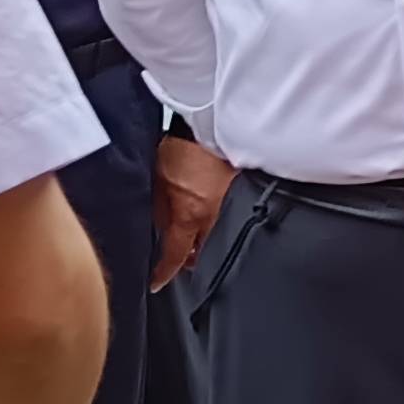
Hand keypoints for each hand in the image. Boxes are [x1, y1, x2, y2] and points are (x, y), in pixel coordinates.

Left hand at [149, 137, 236, 289]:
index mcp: (192, 215)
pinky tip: (214, 218)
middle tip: (181, 260)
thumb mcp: (160, 179)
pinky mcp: (246, 195)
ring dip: (207, 243)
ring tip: (197, 239)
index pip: (176, 255)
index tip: (157, 283)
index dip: (165, 272)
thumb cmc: (185, 146)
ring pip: (220, 238)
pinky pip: (233, 219)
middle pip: (205, 254)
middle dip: (192, 261)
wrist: (212, 121)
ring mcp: (235, 207)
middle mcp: (217, 217)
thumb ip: (160, 209)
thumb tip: (162, 230)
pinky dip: (222, 224)